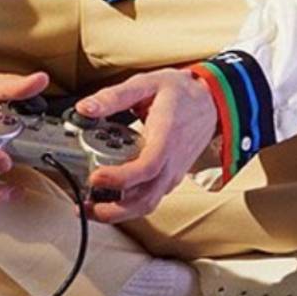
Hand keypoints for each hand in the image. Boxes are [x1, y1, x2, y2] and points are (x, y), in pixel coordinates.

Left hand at [78, 68, 217, 223]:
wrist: (210, 103)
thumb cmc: (181, 93)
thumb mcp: (147, 83)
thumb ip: (114, 96)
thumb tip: (85, 108)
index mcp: (167, 136)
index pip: (148, 167)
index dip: (120, 178)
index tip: (95, 177)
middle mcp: (172, 161)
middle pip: (146, 198)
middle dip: (114, 209)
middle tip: (85, 204)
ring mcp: (172, 173)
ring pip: (148, 204)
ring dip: (119, 212)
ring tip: (90, 207)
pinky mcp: (170, 178)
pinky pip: (151, 198)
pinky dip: (129, 205)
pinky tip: (108, 197)